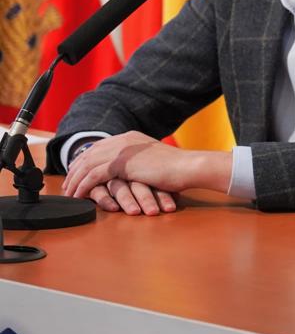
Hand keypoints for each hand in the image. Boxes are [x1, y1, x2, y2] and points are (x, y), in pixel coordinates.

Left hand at [62, 131, 231, 209]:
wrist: (189, 167)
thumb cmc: (178, 168)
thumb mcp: (154, 160)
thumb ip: (139, 161)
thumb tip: (130, 171)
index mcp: (130, 138)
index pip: (99, 147)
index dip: (84, 160)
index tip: (76, 173)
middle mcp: (124, 141)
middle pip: (89, 154)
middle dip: (75, 170)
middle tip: (67, 185)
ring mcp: (122, 150)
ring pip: (88, 165)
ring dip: (75, 180)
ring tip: (69, 193)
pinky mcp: (122, 163)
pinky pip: (94, 176)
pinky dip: (84, 186)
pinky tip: (79, 195)